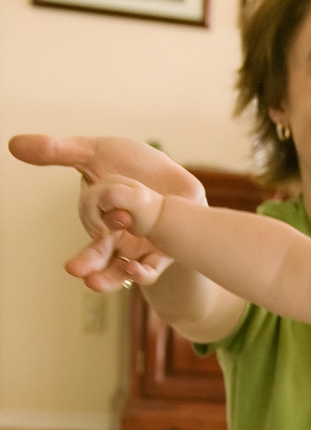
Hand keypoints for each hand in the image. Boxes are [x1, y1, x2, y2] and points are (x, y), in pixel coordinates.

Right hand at [8, 134, 204, 291]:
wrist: (175, 179)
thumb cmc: (132, 165)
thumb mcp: (93, 153)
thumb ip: (57, 152)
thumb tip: (12, 145)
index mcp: (101, 221)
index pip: (91, 232)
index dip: (89, 235)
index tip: (91, 234)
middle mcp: (119, 240)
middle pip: (101, 257)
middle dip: (88, 265)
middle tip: (76, 272)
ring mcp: (142, 247)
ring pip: (123, 269)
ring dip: (110, 278)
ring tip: (95, 284)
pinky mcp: (166, 251)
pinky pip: (152, 268)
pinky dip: (142, 272)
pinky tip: (135, 269)